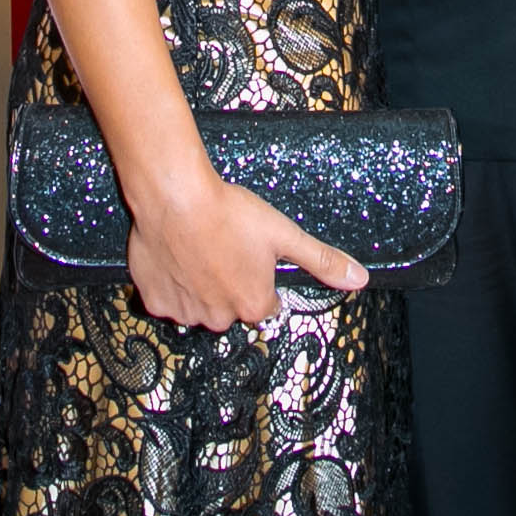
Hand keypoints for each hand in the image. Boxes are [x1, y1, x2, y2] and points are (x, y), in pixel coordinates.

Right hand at [124, 169, 367, 329]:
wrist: (175, 197)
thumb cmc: (230, 213)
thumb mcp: (285, 235)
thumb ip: (322, 261)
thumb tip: (360, 279)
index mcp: (253, 305)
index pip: (266, 304)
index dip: (260, 277)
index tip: (251, 254)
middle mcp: (220, 319)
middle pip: (231, 306)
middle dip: (230, 283)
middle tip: (224, 246)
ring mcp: (185, 313)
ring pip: (199, 305)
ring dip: (200, 285)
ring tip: (200, 247)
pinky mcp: (155, 301)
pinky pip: (168, 300)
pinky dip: (172, 283)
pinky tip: (177, 255)